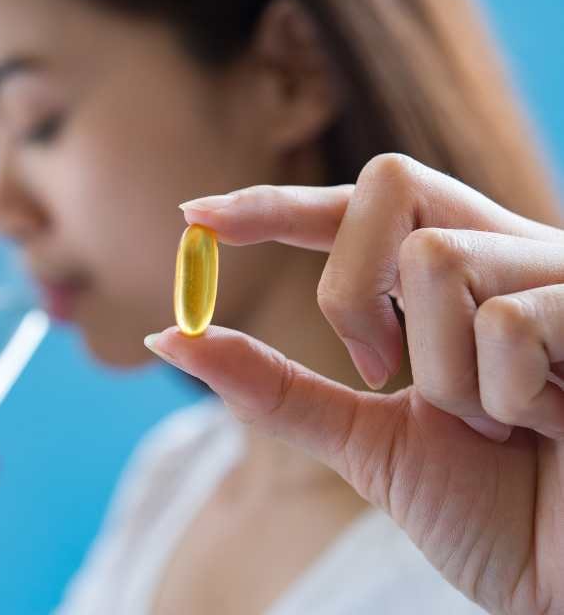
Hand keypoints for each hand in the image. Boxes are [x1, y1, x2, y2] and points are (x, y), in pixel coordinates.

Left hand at [147, 154, 563, 614]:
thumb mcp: (367, 442)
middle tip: (379, 370)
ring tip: (498, 422)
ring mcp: (556, 273)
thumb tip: (169, 338)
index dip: (274, 202)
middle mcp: (500, 254)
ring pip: (437, 259)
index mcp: (449, 282)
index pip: (356, 207)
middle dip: (352, 289)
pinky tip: (550, 425)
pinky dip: (506, 396)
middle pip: (387, 184)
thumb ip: (276, 388)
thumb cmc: (494, 511)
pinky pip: (508, 322)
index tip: (195, 215)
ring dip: (444, 374)